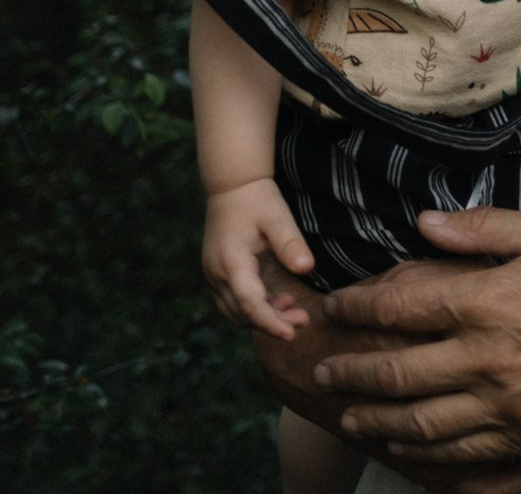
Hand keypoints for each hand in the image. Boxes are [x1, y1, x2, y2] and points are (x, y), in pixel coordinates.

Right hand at [203, 176, 317, 339]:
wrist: (232, 185)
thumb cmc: (256, 199)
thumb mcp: (278, 217)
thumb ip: (290, 243)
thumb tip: (307, 268)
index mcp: (231, 261)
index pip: (249, 303)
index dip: (269, 322)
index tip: (291, 335)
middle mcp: (217, 273)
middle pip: (242, 312)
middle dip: (272, 322)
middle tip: (303, 321)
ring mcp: (214, 275)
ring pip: (235, 311)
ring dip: (263, 317)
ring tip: (295, 312)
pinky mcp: (218, 273)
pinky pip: (233, 301)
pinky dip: (254, 307)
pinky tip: (279, 301)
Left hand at [312, 207, 520, 465]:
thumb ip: (482, 228)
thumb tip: (424, 224)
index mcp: (489, 301)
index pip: (400, 309)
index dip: (357, 309)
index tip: (334, 307)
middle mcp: (488, 359)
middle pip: (395, 373)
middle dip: (349, 372)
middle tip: (322, 370)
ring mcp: (507, 405)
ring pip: (419, 422)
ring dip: (375, 419)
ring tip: (349, 415)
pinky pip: (460, 453)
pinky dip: (423, 453)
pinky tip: (406, 445)